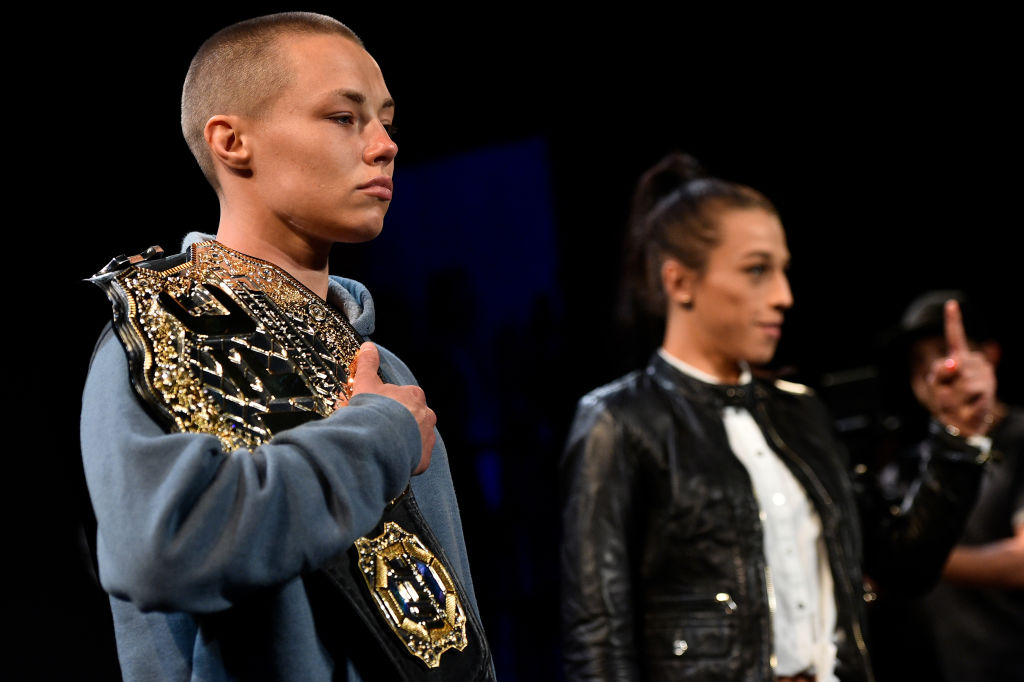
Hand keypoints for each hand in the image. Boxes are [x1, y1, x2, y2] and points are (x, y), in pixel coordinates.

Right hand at [343, 342, 435, 474]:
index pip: (403, 397)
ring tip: (383, 446)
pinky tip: (390, 459)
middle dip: (397, 422)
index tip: (376, 410)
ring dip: (402, 440)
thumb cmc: (373, 410)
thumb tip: (369, 346)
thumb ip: (368, 364)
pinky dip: (404, 458)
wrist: (379, 442)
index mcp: (413, 395)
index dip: (388, 404)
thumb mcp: (366, 383)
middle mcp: (426, 415)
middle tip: (378, 429)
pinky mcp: (424, 458)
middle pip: (412, 417)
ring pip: (415, 437)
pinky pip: (415, 457)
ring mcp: (427, 437)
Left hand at [926, 300, 995, 436]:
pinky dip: (963, 402)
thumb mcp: (937, 385)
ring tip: (959, 400)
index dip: (953, 320)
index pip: (955, 337)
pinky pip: (969, 393)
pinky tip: (968, 405)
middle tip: (950, 392)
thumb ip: (940, 373)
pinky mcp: (988, 390)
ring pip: (962, 381)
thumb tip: (953, 363)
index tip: (951, 304)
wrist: (961, 423)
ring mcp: (985, 375)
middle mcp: (975, 362)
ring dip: (953, 394)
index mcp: (959, 358)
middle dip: (945, 382)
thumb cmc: (948, 401)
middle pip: (953, 366)